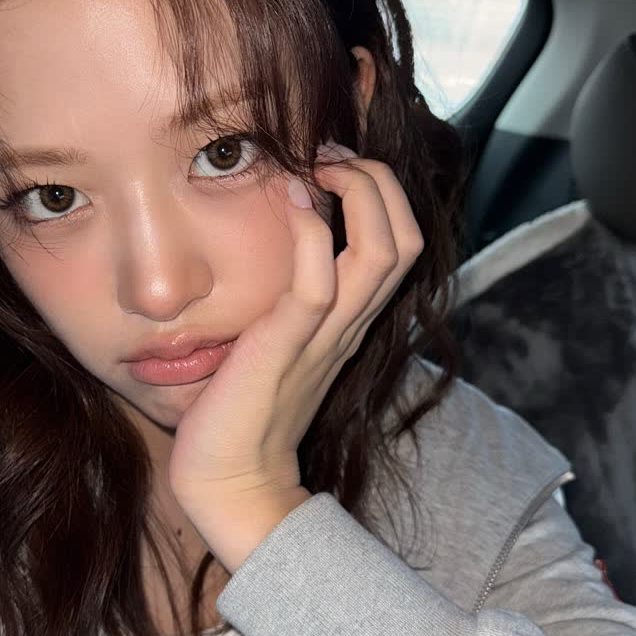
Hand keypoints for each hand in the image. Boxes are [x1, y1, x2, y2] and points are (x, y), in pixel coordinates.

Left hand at [167, 144, 424, 509]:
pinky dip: (311, 233)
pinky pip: (318, 284)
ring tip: (317, 164)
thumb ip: (287, 294)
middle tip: (327, 154)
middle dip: (378, 179)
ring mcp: (324, 337)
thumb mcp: (275, 337)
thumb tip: (274, 242)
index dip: (381, 190)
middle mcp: (350, 324)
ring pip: (383, 252)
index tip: (329, 162)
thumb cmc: (240, 406)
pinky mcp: (286, 349)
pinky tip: (291, 202)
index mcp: (351, 320)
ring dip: (358, 192)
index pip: (401, 241)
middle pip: (407, 237)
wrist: (228, 481)